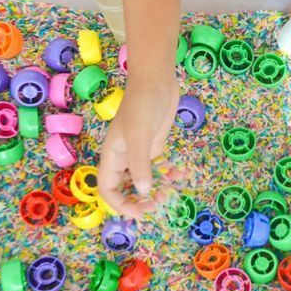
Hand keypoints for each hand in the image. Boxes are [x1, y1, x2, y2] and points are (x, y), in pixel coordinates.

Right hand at [97, 72, 183, 218]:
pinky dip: (169, 174)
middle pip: (127, 188)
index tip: (139, 213)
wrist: (157, 78)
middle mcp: (125, 157)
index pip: (108, 189)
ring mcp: (141, 151)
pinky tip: (182, 173)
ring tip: (172, 191)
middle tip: (159, 204)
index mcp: (113, 156)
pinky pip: (160, 168)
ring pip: (145, 180)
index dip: (119, 204)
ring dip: (157, 189)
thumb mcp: (139, 135)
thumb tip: (142, 192)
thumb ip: (139, 164)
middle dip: (141, 200)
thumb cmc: (142, 104)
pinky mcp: (156, 145)